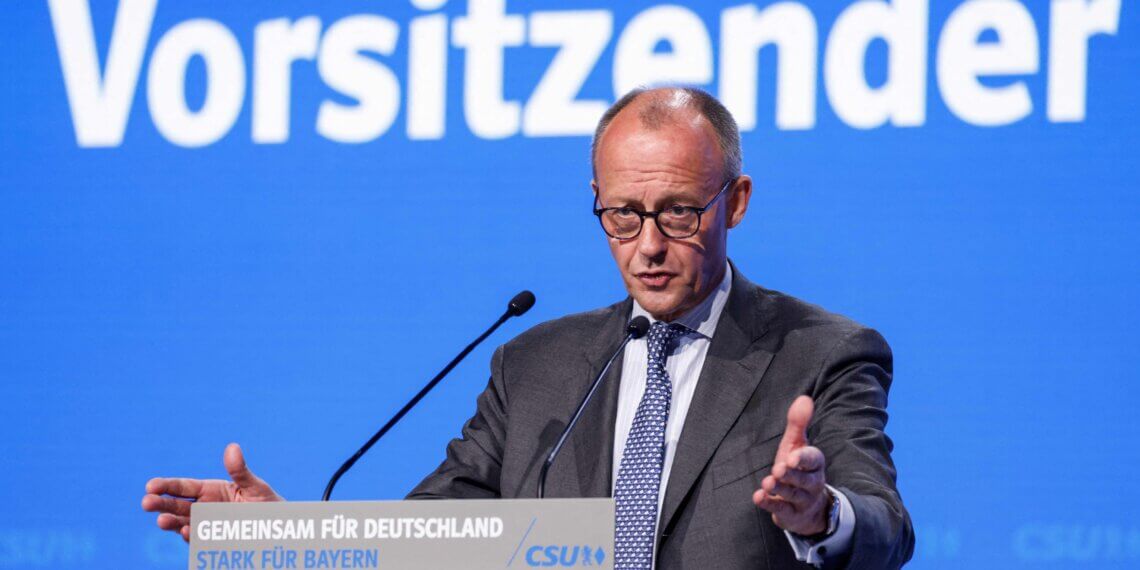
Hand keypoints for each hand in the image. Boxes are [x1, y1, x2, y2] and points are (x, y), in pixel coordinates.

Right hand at [141, 443, 283, 541]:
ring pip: (182, 523)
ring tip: (162, 520)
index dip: (166, 486)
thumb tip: (232, 447)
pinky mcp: (212, 542)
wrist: (279, 528)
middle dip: (161, 504)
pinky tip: (186, 531)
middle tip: (146, 503)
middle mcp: (203, 508)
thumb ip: (240, 471)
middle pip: (176, 505)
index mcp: (210, 490)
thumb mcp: (255, 486)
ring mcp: (206, 526)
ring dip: (171, 522)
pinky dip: (191, 536)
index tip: (150, 486)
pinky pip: (198, 539)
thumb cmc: (267, 503)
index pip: (183, 487)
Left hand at [752, 396, 830, 535]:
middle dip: (791, 474)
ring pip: (793, 495)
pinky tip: (757, 497)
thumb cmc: (799, 468)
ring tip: (767, 482)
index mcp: (815, 464)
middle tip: (778, 468)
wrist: (808, 507)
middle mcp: (812, 483)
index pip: (813, 460)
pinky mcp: (790, 514)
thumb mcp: (797, 445)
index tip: (792, 456)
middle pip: (804, 479)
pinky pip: (781, 510)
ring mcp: (802, 500)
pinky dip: (769, 503)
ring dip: (780, 489)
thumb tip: (804, 398)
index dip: (803, 459)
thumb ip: (798, 423)